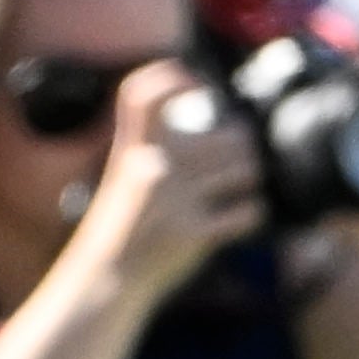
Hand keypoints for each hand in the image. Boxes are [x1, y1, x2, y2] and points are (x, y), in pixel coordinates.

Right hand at [61, 59, 267, 309]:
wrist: (106, 280)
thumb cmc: (122, 225)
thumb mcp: (123, 173)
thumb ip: (151, 144)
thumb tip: (211, 124)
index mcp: (132, 149)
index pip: (143, 94)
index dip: (172, 79)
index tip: (195, 85)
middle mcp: (153, 168)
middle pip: (229, 134)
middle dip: (243, 148)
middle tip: (239, 159)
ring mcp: (175, 201)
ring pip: (246, 168)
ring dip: (252, 179)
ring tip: (241, 188)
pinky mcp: (195, 234)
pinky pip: (249, 212)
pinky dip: (253, 215)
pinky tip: (241, 219)